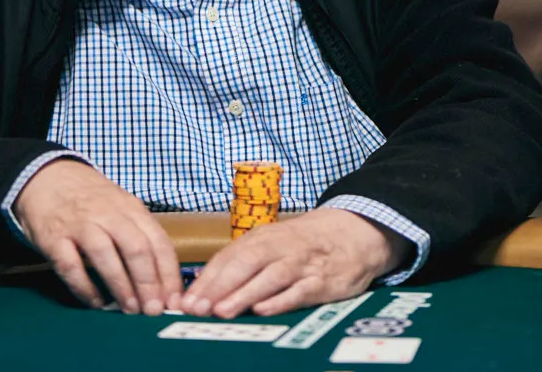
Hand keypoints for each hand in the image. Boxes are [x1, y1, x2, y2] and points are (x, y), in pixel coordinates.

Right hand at [13, 159, 181, 315]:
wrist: (47, 176)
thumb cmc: (91, 199)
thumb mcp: (122, 206)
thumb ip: (139, 234)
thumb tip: (161, 278)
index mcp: (131, 208)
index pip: (158, 242)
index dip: (169, 274)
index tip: (174, 300)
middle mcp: (109, 214)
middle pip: (136, 248)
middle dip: (148, 283)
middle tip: (154, 310)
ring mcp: (81, 224)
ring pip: (106, 255)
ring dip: (121, 286)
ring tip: (130, 310)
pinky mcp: (54, 237)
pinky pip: (70, 265)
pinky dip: (84, 287)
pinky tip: (95, 302)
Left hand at [180, 208, 408, 318]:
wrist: (356, 231)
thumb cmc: (305, 242)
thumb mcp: (273, 243)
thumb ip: (242, 261)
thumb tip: (204, 283)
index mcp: (264, 237)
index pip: (229, 257)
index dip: (207, 279)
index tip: (186, 300)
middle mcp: (280, 248)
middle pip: (246, 263)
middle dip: (219, 287)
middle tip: (197, 307)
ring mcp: (302, 264)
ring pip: (270, 277)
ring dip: (244, 294)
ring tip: (222, 311)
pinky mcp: (324, 281)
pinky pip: (300, 290)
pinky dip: (281, 300)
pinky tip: (263, 310)